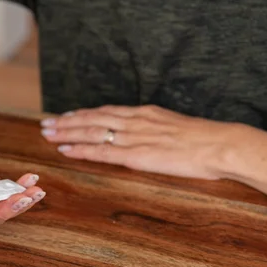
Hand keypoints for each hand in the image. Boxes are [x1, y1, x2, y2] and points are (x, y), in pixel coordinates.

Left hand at [40, 104, 235, 179]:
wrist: (220, 144)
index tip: (67, 115)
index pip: (107, 111)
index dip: (84, 114)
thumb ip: (158, 129)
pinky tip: (66, 150)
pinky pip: (103, 152)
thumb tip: (149, 135)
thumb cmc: (205, 139)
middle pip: (94, 118)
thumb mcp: (177, 127)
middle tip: (46, 123)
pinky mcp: (137, 155)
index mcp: (146, 113)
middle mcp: (136, 120)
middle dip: (68, 121)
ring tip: (48, 134)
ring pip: (93, 131)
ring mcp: (135, 136)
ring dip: (68, 132)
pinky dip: (82, 150)